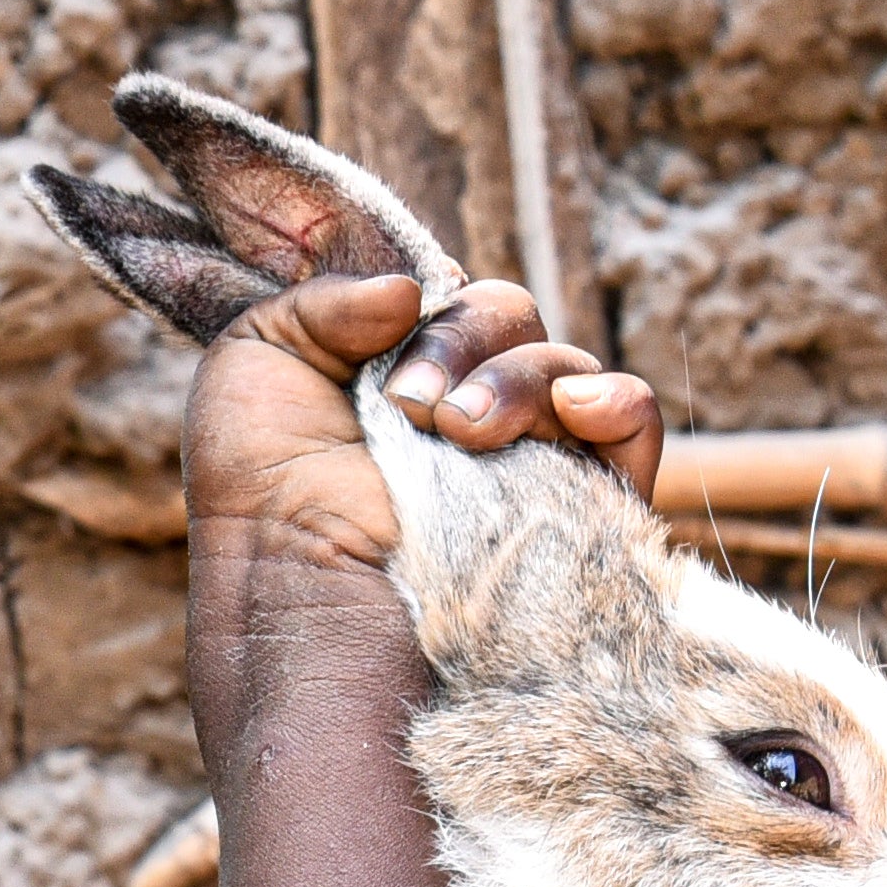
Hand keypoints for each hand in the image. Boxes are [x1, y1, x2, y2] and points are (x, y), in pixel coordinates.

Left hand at [185, 269, 666, 571]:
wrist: (301, 597)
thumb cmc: (258, 496)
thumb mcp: (253, 363)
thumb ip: (322, 299)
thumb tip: (413, 290)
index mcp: (401, 378)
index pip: (451, 298)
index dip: (429, 308)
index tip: (384, 344)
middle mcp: (468, 416)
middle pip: (512, 318)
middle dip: (462, 339)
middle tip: (411, 405)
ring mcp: (527, 460)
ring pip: (564, 366)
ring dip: (518, 379)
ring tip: (460, 432)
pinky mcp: (581, 508)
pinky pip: (634, 428)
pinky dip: (618, 401)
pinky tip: (578, 409)